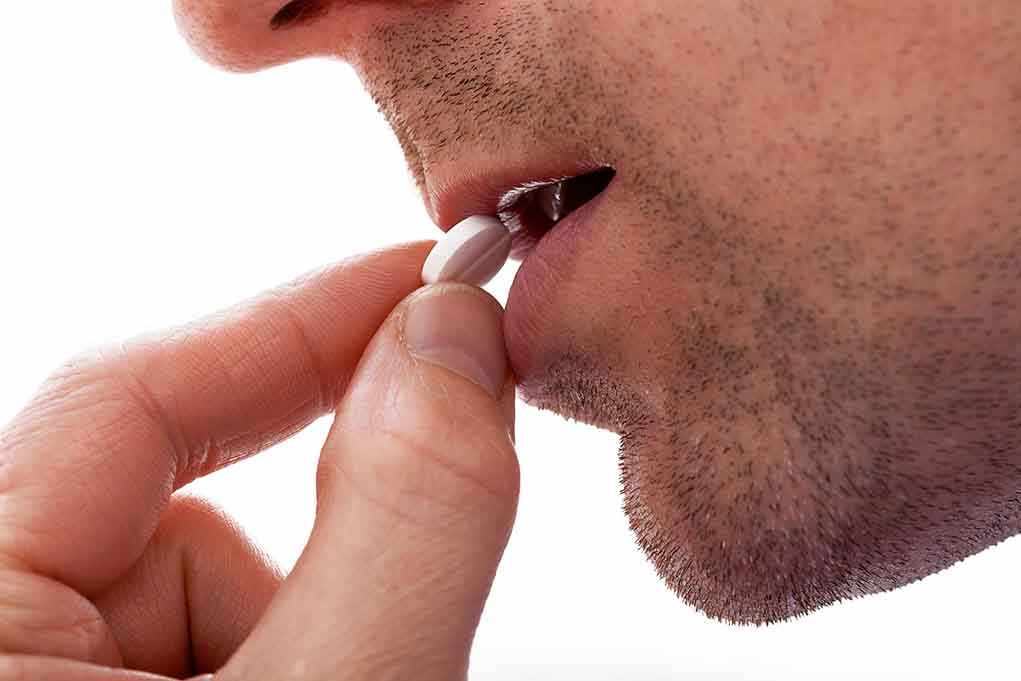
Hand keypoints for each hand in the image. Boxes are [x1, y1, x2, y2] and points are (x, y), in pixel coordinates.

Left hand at [0, 242, 518, 679]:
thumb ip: (399, 521)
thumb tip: (450, 337)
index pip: (122, 398)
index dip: (301, 324)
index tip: (431, 280)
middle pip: (172, 507)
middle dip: (316, 548)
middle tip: (413, 596)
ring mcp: (31, 673)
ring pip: (196, 587)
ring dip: (303, 631)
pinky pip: (194, 646)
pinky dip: (288, 664)